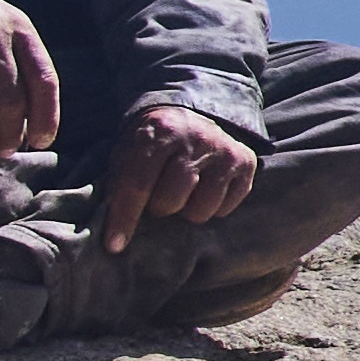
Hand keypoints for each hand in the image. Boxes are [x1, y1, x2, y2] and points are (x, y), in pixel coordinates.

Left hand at [97, 95, 260, 242]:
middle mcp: (196, 137)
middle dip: (159, 208)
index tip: (114, 246)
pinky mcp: (245, 161)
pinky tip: (205, 190)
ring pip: (201, 209)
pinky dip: (213, 207)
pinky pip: (226, 208)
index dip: (125, 217)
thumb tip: (114, 235)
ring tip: (183, 195)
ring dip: (187, 210)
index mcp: (160, 132)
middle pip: (171, 200)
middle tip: (158, 198)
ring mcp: (224, 150)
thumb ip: (120, 185)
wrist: (186, 114)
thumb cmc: (150, 144)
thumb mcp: (127, 153)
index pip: (139, 183)